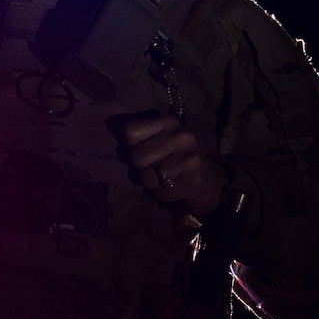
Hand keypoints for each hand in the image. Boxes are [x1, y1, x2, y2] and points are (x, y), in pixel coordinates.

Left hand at [112, 113, 227, 216]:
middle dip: (137, 169)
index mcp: (168, 122)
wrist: (208, 180)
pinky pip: (161, 193)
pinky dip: (161, 196)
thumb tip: (110, 125)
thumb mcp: (158, 140)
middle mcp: (180, 136)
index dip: (128, 147)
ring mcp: (189, 158)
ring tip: (161, 180)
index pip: (129, 131)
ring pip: (147, 177)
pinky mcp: (194, 180)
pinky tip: (171, 189)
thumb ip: (137, 135)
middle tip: (150, 169)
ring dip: (149, 185)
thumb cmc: (175, 159)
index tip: (139, 151)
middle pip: (135, 156)